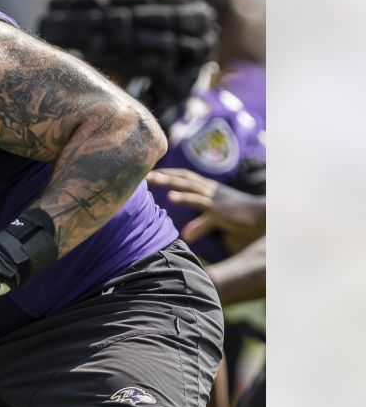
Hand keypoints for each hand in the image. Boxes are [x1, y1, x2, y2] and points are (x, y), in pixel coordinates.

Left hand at [147, 168, 264, 250]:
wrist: (265, 216)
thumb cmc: (242, 216)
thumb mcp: (218, 219)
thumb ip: (201, 225)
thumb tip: (187, 235)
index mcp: (209, 189)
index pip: (184, 177)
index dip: (168, 173)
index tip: (150, 171)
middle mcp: (209, 189)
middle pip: (181, 178)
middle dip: (162, 174)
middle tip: (141, 172)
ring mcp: (213, 197)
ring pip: (186, 185)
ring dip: (167, 181)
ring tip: (150, 179)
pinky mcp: (218, 208)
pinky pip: (198, 201)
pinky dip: (183, 198)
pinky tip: (170, 197)